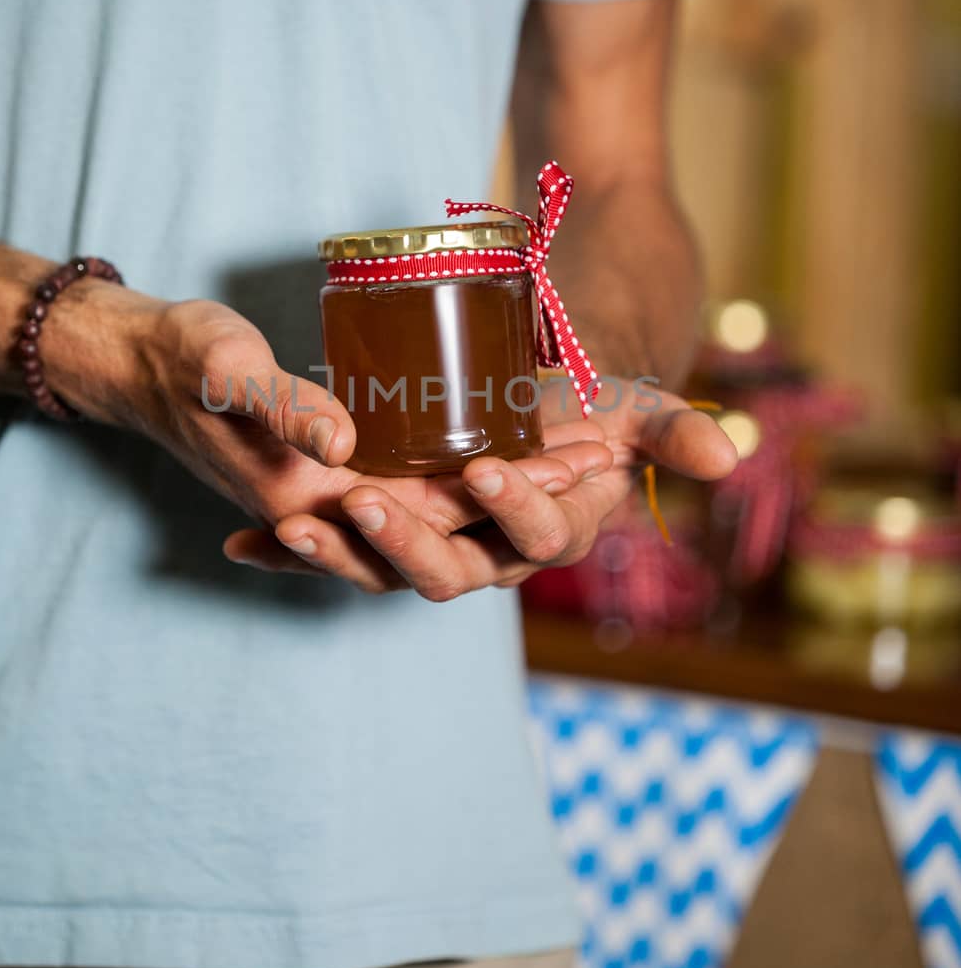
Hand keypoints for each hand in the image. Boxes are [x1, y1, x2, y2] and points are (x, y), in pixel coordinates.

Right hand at [71, 294, 598, 546]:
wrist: (141, 362)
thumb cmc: (183, 362)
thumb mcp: (227, 373)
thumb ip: (281, 410)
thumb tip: (344, 450)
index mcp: (308, 504)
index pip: (427, 516)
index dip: (504, 495)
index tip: (572, 462)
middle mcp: (333, 513)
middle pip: (451, 522)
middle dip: (526, 495)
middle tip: (598, 457)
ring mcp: (337, 494)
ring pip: (442, 507)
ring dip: (508, 488)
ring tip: (581, 455)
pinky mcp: (339, 467)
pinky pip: (417, 481)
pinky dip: (469, 472)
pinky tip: (517, 446)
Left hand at [224, 378, 736, 598]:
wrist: (537, 397)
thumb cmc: (586, 404)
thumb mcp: (630, 404)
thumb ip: (671, 428)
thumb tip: (728, 455)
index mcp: (549, 531)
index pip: (538, 536)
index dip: (516, 510)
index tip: (489, 470)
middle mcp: (487, 553)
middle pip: (448, 570)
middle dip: (407, 544)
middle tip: (367, 502)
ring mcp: (430, 543)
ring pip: (383, 568)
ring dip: (337, 555)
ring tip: (294, 526)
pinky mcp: (383, 530)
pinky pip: (336, 550)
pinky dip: (288, 552)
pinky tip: (239, 546)